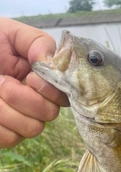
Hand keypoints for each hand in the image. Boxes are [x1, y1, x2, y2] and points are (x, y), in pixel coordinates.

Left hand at [0, 17, 69, 148]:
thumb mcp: (12, 34)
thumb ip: (38, 43)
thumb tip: (51, 62)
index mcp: (43, 83)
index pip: (63, 97)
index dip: (51, 91)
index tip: (30, 77)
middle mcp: (37, 105)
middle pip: (49, 115)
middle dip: (25, 98)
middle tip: (3, 82)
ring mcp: (21, 122)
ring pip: (31, 128)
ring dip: (8, 109)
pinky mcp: (5, 134)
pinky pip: (10, 138)